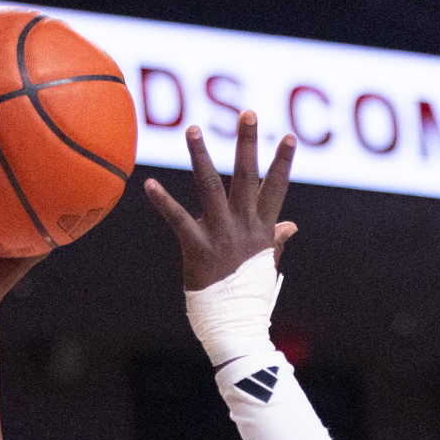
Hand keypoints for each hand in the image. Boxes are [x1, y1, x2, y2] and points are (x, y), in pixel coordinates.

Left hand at [145, 111, 297, 290]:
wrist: (235, 326)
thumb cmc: (249, 297)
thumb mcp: (266, 266)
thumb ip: (276, 241)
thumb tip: (291, 226)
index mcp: (262, 230)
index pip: (276, 189)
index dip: (282, 163)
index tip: (288, 136)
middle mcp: (243, 227)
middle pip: (247, 177)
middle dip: (248, 144)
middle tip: (247, 113)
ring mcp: (220, 236)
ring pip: (211, 187)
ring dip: (202, 155)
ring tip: (193, 128)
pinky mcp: (197, 248)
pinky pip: (178, 219)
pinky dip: (163, 201)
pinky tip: (148, 183)